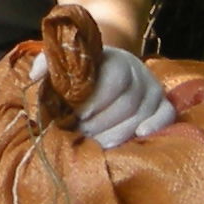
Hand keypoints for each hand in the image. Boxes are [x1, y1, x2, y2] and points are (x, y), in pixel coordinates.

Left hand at [40, 42, 176, 150]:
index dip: (97, 100)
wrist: (109, 67)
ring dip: (117, 133)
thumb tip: (35, 77)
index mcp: (116, 59)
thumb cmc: (82, 71)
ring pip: (142, 115)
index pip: (115, 79)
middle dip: (102, 124)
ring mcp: (154, 89)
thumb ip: (49, 65)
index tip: (78, 116)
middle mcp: (139, 72)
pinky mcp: (163, 105)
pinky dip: (156, 127)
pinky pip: (167, 116)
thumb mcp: (65, 61)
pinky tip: (139, 136)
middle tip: (81, 136)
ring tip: (95, 144)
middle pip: (128, 103)